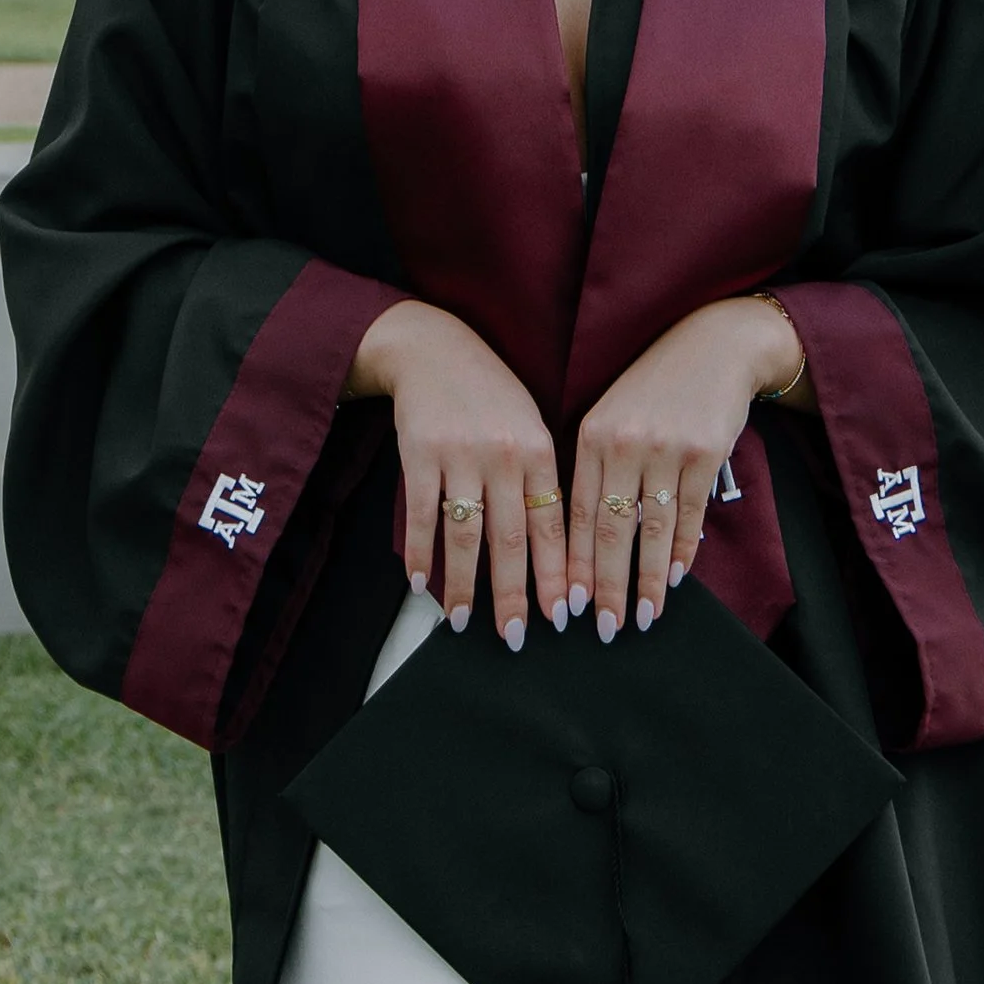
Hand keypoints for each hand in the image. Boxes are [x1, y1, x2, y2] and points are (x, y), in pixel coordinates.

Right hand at [347, 301, 565, 645]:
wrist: (435, 347)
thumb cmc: (491, 394)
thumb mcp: (530, 426)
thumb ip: (540, 480)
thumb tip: (554, 548)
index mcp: (538, 451)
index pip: (552, 526)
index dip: (558, 574)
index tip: (564, 614)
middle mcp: (503, 456)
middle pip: (511, 539)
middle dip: (514, 594)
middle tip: (516, 636)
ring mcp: (460, 456)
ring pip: (465, 535)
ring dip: (463, 583)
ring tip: (463, 622)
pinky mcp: (420, 454)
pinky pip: (423, 515)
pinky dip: (421, 553)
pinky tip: (421, 584)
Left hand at [569, 294, 805, 639]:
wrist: (714, 344)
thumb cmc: (655, 385)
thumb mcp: (613, 414)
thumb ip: (598, 467)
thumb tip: (585, 540)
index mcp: (592, 435)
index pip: (575, 514)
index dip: (571, 565)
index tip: (568, 605)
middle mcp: (625, 443)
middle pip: (610, 530)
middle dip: (607, 586)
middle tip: (604, 628)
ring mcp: (666, 448)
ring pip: (653, 530)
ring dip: (649, 580)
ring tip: (645, 617)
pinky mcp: (706, 452)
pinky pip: (691, 514)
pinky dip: (684, 551)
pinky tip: (678, 577)